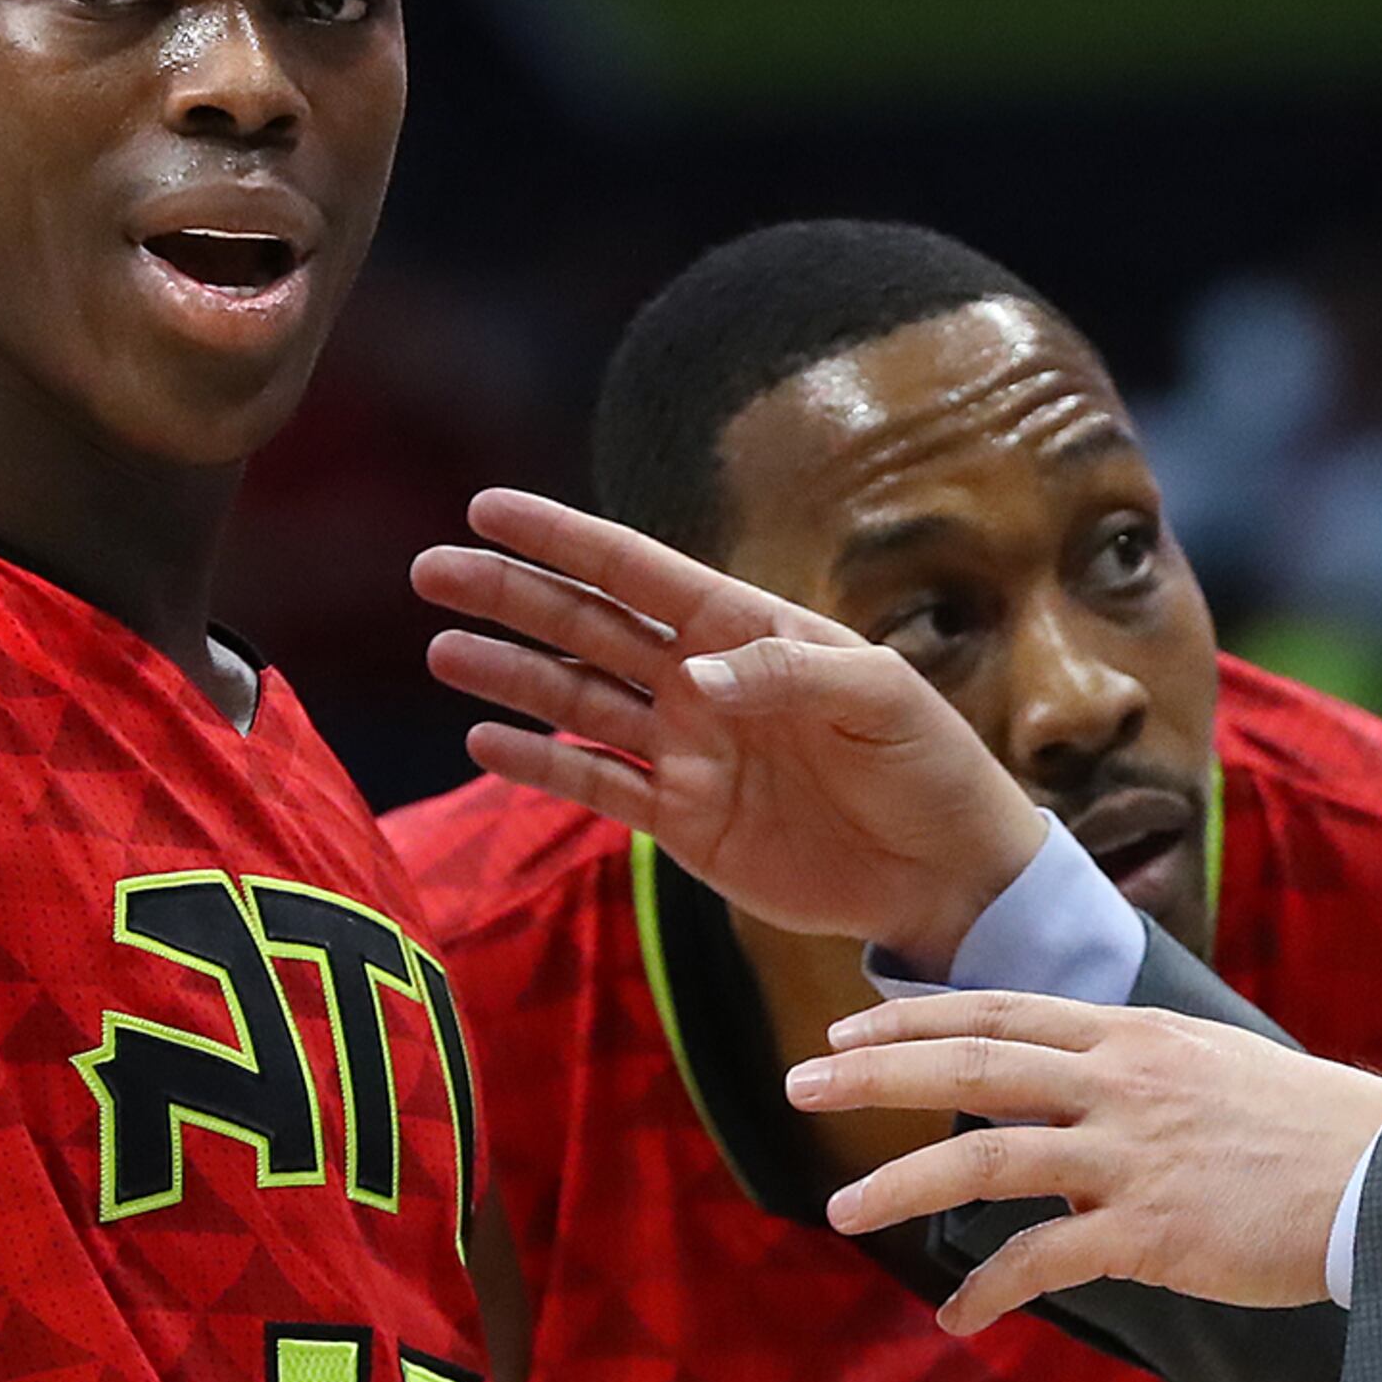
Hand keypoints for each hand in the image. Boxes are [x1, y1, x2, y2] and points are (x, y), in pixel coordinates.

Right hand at [415, 488, 1050, 967]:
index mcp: (750, 629)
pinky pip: (597, 784)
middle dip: (513, 596)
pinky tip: (486, 743)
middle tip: (433, 571)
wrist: (948, 872)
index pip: (639, 571)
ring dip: (511, 675)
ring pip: (578, 699)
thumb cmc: (929, 764)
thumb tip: (690, 680)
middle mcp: (705, 681)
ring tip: (442, 649)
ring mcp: (687, 750)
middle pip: (589, 626)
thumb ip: (784, 676)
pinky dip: (542, 764)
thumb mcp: (878, 697)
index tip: (490, 509)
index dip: (565, 539)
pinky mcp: (684, 821)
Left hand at [788, 992, 1381, 1332]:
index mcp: (1133, 1035)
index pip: (1001, 1011)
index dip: (917, 1015)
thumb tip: (1073, 1097)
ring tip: (841, 1209)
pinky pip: (1043, 1260)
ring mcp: (1132, 1154)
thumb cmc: (1304, 1129)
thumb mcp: (1211, 1066)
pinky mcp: (1151, 1228)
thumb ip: (1134, 1074)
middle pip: (972, 1064)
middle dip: (876, 1071)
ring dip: (903, 1184)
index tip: (849, 1026)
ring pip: (987, 1157)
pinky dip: (987, 1291)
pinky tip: (955, 1318)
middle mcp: (1121, 1082)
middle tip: (800, 1080)